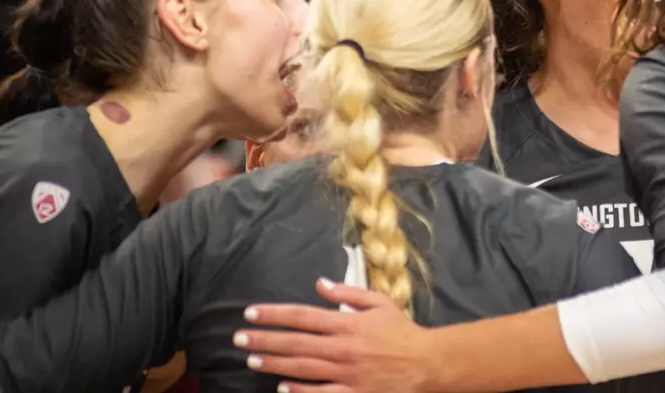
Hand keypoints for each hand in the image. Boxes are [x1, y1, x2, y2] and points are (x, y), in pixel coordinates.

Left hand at [236, 278, 429, 392]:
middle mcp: (342, 347)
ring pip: (302, 369)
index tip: (251, 313)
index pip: (303, 316)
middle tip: (239, 339)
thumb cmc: (400, 331)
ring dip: (274, 364)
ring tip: (251, 360)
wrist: (425, 363)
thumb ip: (348, 292)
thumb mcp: (379, 302)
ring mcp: (345, 373)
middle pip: (296, 343)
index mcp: (348, 323)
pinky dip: (299, 391)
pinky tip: (282, 387)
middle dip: (264, 340)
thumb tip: (320, 283)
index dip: (275, 314)